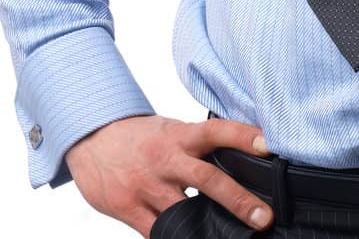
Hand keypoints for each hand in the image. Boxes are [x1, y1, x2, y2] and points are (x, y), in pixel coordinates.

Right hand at [65, 113, 275, 236]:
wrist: (90, 137)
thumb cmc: (138, 137)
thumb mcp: (170, 130)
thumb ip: (198, 147)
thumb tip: (241, 164)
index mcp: (178, 136)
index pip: (216, 130)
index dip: (242, 136)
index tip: (269, 146)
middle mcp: (165, 159)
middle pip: (207, 179)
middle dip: (239, 200)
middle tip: (265, 218)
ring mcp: (146, 186)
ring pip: (183, 213)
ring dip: (209, 228)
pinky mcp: (128, 208)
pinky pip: (157, 232)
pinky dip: (175, 237)